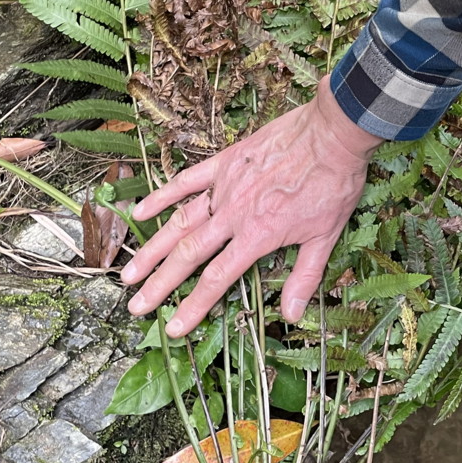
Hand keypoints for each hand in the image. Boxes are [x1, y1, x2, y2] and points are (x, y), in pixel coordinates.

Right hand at [120, 75, 383, 337]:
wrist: (332, 133)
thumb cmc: (333, 185)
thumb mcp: (326, 236)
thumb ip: (304, 276)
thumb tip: (292, 315)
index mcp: (257, 236)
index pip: (217, 279)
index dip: (194, 306)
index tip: (173, 328)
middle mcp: (232, 215)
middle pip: (188, 255)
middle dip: (160, 284)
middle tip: (135, 306)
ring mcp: (224, 187)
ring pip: (179, 222)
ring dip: (152, 249)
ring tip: (128, 272)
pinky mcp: (224, 163)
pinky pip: (186, 182)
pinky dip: (161, 197)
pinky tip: (139, 214)